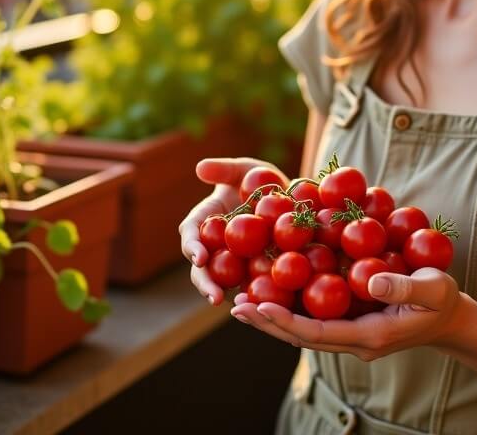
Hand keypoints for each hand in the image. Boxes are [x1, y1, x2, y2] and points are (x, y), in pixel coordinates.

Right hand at [179, 157, 289, 305]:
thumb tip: (200, 167)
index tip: (199, 256)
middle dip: (205, 282)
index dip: (192, 246)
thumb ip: (223, 169)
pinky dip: (253, 295)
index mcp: (204, 220)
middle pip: (201, 267)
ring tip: (236, 309)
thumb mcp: (244, 169)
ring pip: (222, 282)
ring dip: (226, 296)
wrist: (284, 195)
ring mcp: (232, 260)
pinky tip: (263, 306)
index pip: (191, 234)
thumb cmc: (257, 178)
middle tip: (214, 296)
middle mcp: (213, 245)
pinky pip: (250, 284)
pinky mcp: (252, 270)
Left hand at [230, 267, 476, 360]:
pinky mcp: (351, 324)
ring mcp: (352, 335)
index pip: (318, 332)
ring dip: (274, 318)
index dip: (286, 321)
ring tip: (242, 303)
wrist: (451, 319)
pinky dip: (291, 309)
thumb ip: (402, 287)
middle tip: (235, 306)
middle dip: (268, 322)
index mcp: (370, 335)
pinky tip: (273, 293)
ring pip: (305, 331)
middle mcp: (355, 341)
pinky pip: (315, 319)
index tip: (258, 306)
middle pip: (302, 336)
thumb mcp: (432, 289)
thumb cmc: (443, 300)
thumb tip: (369, 280)